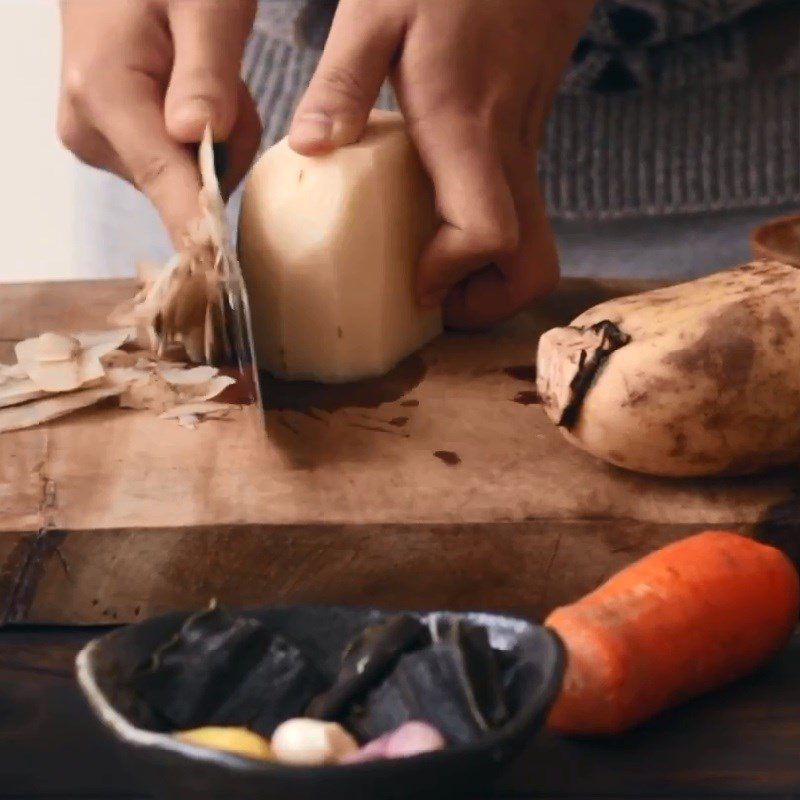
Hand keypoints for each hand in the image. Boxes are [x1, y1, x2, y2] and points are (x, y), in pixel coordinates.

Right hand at [58, 0, 260, 246]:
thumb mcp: (204, 4)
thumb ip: (206, 74)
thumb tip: (199, 139)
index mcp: (107, 96)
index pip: (167, 186)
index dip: (203, 232)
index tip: (226, 281)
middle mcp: (93, 133)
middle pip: (187, 186)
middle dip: (227, 148)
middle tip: (231, 85)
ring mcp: (98, 142)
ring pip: (187, 179)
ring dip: (220, 140)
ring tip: (211, 78)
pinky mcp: (111, 144)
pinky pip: (175, 166)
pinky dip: (202, 139)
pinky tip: (194, 94)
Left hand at [289, 0, 593, 328]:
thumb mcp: (375, 11)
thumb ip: (342, 84)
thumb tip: (311, 151)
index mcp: (466, 130)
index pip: (488, 234)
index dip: (454, 272)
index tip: (414, 280)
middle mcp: (507, 155)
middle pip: (532, 266)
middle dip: (486, 303)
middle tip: (433, 298)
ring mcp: (524, 153)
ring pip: (532, 247)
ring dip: (489, 279)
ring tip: (432, 267)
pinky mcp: (523, 146)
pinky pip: (519, 215)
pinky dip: (486, 242)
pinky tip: (440, 219)